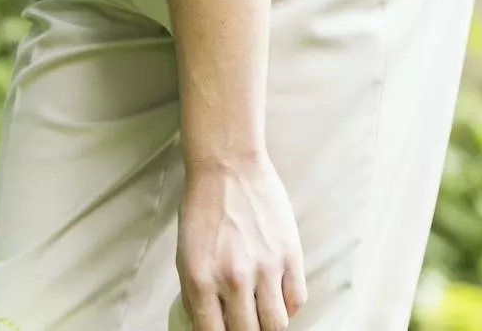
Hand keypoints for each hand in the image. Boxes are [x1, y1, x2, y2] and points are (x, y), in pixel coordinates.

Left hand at [176, 156, 305, 330]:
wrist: (227, 167)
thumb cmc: (202, 207)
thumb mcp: (185, 253)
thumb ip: (196, 292)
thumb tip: (205, 323)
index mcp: (200, 280)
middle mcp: (233, 280)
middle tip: (243, 323)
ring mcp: (265, 269)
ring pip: (276, 325)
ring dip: (268, 325)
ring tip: (262, 314)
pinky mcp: (289, 256)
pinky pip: (296, 301)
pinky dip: (288, 307)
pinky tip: (277, 298)